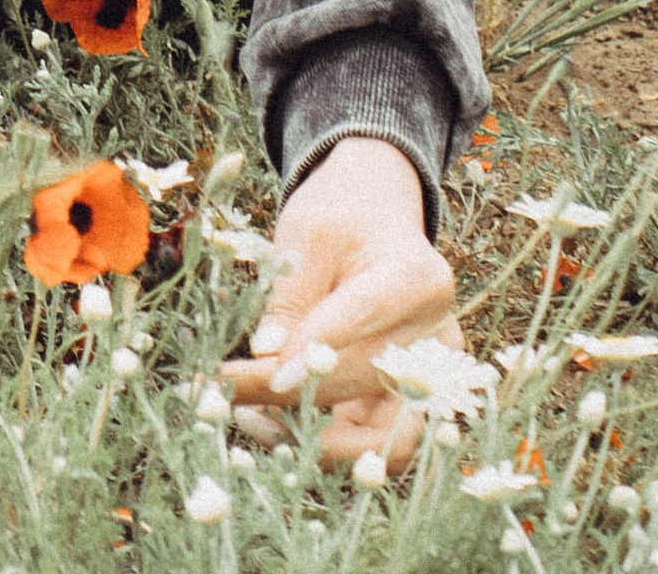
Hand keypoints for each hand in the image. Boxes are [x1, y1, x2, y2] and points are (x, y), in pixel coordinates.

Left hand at [222, 137, 456, 464]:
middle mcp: (438, 339)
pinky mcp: (415, 404)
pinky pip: (377, 442)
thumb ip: (291, 293)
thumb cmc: (340, 215)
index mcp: (417, 278)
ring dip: (317, 440)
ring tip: (252, 418)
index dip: (310, 351)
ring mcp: (434, 378)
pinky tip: (276, 421)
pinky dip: (330, 441)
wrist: (377, 217)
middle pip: (361, 380)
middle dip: (287, 394)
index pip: (360, 320)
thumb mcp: (307, 231)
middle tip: (219, 394)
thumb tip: (266, 356)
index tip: (258, 372)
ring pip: (381, 437)